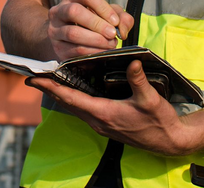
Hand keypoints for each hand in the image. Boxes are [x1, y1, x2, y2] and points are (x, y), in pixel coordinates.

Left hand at [27, 60, 196, 155]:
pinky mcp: (106, 125)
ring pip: (74, 107)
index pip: (70, 98)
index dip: (51, 87)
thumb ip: (139, 80)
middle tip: (34, 75)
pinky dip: (74, 99)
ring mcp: (101, 125)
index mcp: (103, 113)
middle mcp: (97, 121)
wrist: (169, 141)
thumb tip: (133, 61)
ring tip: (49, 80)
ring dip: (61, 94)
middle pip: (67, 103)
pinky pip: (83, 110)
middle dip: (50, 89)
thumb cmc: (159, 120)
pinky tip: (73, 90)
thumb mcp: (150, 99)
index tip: (34, 78)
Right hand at [47, 0, 133, 60]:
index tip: (115, 21)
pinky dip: (91, 52)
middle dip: (97, 24)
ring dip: (95, 40)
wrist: (73, 42)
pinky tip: (102, 52)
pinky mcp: (57, 48)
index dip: (103, 7)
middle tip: (112, 34)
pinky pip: (73, 50)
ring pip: (73, 32)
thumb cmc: (93, 24)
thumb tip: (122, 31)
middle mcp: (59, 11)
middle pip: (75, 11)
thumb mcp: (108, 16)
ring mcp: (55, 30)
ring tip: (110, 44)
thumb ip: (122, 18)